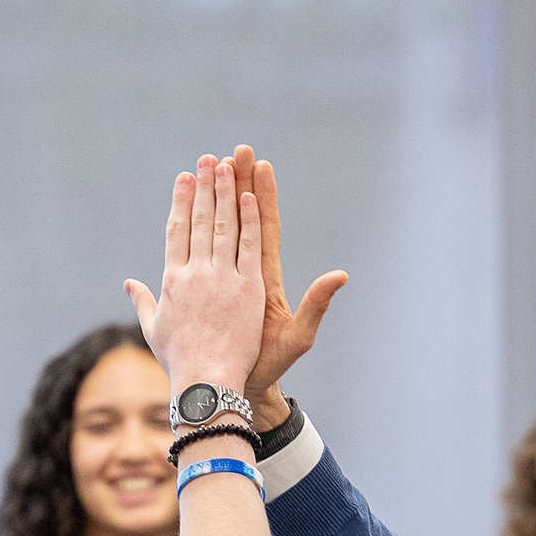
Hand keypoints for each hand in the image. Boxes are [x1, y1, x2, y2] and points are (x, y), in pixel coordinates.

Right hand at [125, 155, 265, 396]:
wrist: (206, 383)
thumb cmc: (180, 363)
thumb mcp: (154, 331)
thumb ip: (143, 302)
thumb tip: (129, 283)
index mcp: (172, 281)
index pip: (177, 232)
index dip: (182, 202)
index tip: (184, 179)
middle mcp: (195, 274)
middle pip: (201, 221)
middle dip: (205, 187)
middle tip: (207, 159)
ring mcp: (223, 279)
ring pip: (225, 226)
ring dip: (227, 192)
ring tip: (229, 164)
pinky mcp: (248, 289)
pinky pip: (249, 247)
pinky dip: (250, 220)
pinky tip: (250, 197)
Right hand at [227, 146, 345, 420]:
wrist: (239, 383)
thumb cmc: (269, 363)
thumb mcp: (299, 334)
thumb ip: (318, 303)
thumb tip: (341, 275)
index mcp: (262, 276)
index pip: (263, 227)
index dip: (261, 196)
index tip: (257, 166)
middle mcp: (245, 272)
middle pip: (243, 218)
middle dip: (238, 184)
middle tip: (233, 151)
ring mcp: (226, 278)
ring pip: (223, 228)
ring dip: (220, 196)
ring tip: (215, 163)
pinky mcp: (212, 288)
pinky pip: (206, 252)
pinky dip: (202, 226)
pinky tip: (194, 203)